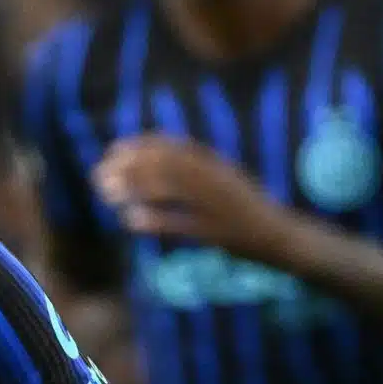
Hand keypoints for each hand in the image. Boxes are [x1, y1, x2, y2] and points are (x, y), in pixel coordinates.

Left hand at [95, 135, 302, 267]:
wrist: (283, 237)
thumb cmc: (247, 212)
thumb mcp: (224, 184)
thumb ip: (195, 174)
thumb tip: (157, 168)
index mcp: (218, 165)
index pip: (174, 148)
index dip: (142, 146)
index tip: (113, 150)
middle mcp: (217, 179)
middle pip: (168, 166)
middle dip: (130, 168)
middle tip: (99, 174)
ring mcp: (218, 205)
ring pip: (171, 190)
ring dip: (136, 189)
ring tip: (107, 194)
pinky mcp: (218, 232)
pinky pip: (182, 223)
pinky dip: (155, 220)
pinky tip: (130, 221)